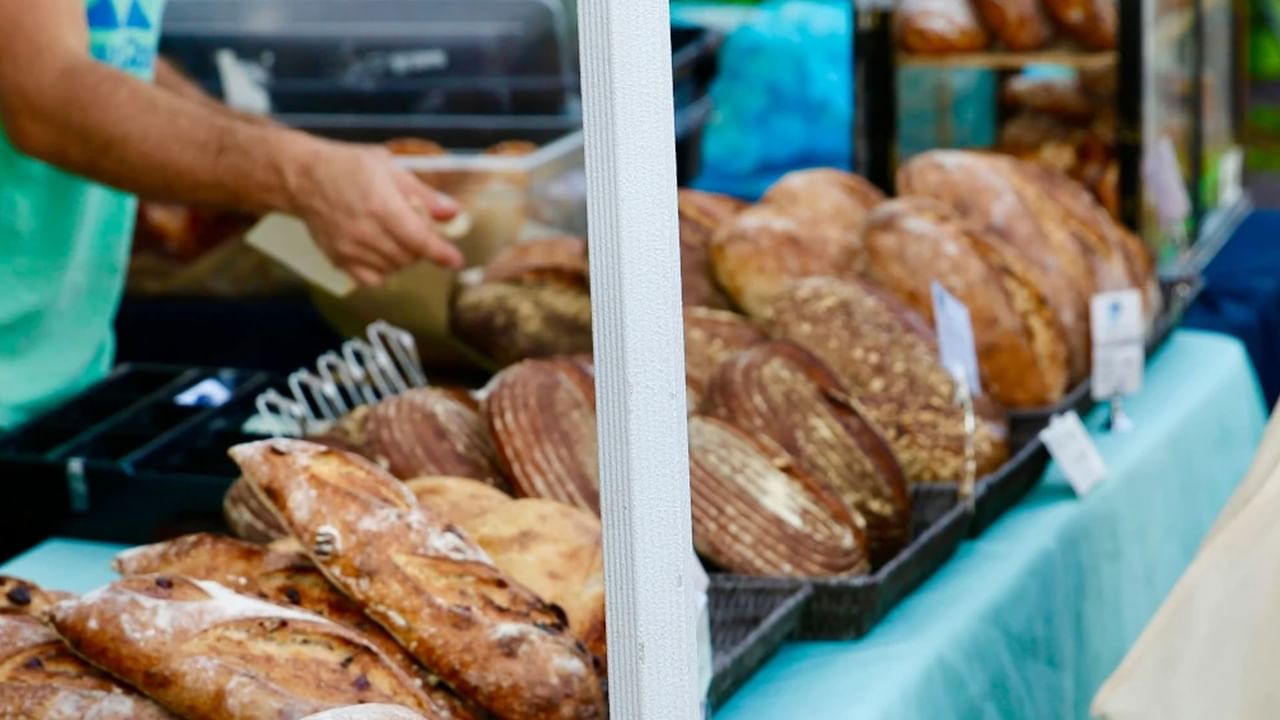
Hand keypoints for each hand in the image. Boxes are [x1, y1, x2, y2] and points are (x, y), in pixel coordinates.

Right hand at [281, 136, 464, 285]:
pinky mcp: (338, 259)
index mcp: (381, 206)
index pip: (418, 239)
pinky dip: (383, 271)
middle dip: (422, 248)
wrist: (302, 177)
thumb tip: (452, 212)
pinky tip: (382, 253)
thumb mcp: (389, 167)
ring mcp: (350, 248)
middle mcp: (365, 231)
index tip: (455, 261)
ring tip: (397, 237)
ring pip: (393, 268)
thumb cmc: (347, 166)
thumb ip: (423, 193)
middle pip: (409, 257)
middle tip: (417, 230)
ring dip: (404, 258)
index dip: (440, 253)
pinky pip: (371, 279)